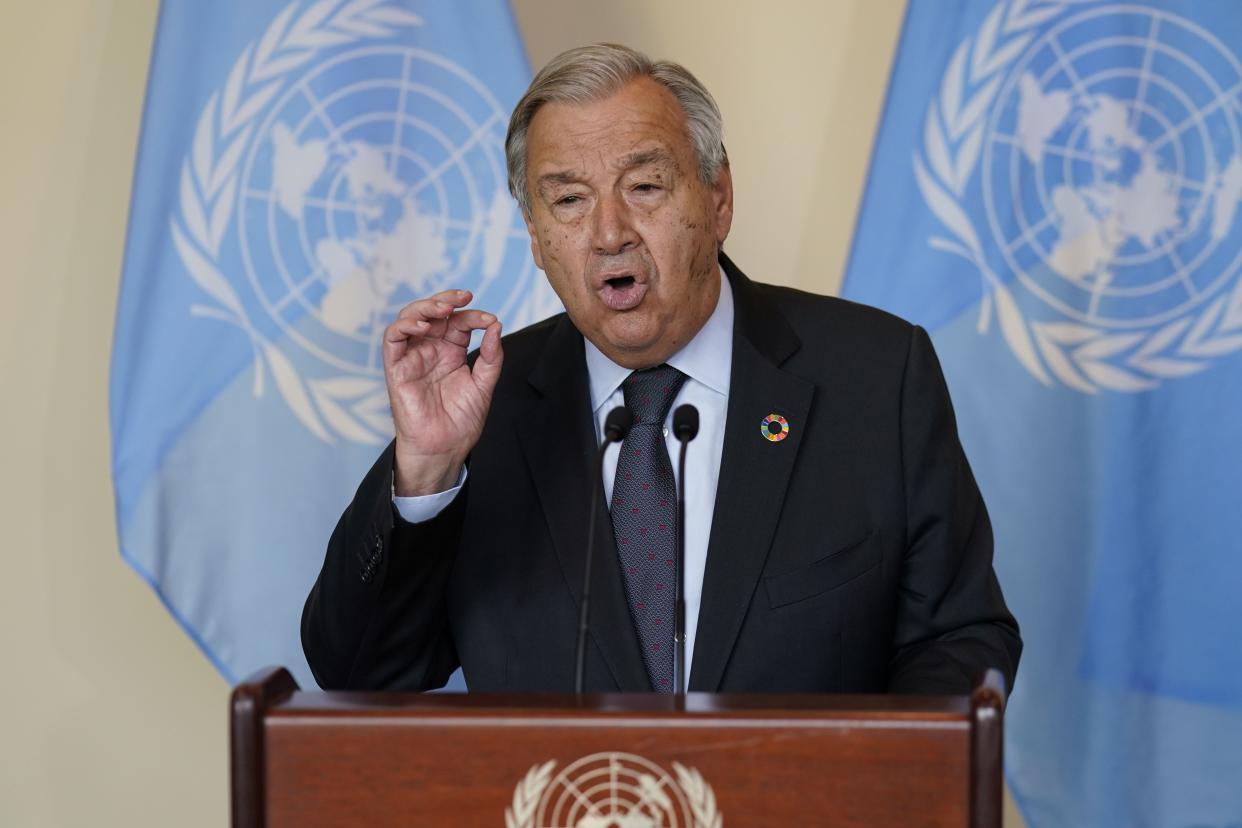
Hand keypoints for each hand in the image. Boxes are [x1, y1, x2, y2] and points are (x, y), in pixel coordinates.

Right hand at [382, 289, 502, 495]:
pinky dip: (405, 326)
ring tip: (444, 308)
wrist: (445, 448)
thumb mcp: (483, 384)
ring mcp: (412, 357)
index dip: (472, 315)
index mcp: (451, 352)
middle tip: (464, 297)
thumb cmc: (461, 421)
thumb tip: (495, 325)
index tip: (489, 319)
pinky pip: (392, 339)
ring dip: (426, 307)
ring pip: (410, 319)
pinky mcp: (396, 368)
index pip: (458, 322)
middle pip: (432, 313)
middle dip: (447, 300)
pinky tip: (424, 325)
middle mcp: (430, 350)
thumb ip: (490, 356)